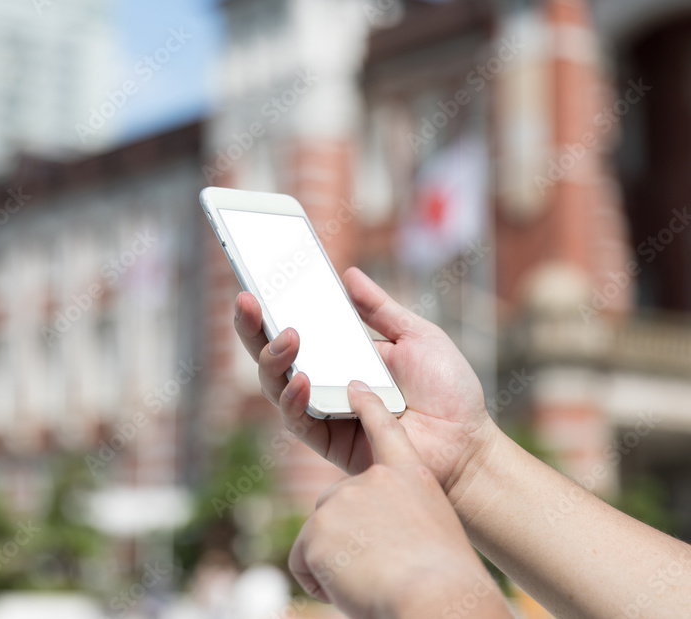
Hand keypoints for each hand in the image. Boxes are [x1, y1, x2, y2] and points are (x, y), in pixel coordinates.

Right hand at [233, 266, 498, 496]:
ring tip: (289, 336)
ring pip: (274, 385)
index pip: (293, 326)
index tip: (257, 279)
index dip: (270, 306)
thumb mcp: (416, 336)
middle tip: (248, 300)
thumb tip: (348, 275)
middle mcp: (322, 381)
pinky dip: (294, 398)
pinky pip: (297, 420)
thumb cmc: (448, 392)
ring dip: (273, 358)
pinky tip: (302, 378)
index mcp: (340, 354)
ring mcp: (321, 410)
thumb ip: (379, 309)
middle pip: (271, 354)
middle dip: (252, 327)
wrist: (468, 442)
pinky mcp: (327, 440)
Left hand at [288, 386, 509, 617]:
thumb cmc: (447, 582)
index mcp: (410, 476)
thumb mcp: (434, 533)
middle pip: (339, 507)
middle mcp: (373, 479)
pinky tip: (351, 589)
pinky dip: (320, 583)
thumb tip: (381, 535)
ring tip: (373, 580)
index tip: (356, 387)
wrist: (437, 597)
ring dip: (339, 566)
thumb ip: (402, 518)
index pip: (386, 430)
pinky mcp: (317, 528)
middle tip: (381, 569)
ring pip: (322, 539)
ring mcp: (342, 499)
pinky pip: (304, 562)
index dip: (370, 406)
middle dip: (349, 542)